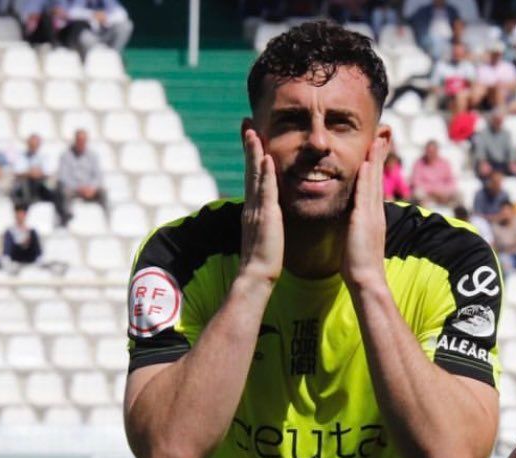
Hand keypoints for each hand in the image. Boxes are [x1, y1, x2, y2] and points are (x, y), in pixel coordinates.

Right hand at [240, 129, 283, 283]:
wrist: (257, 276)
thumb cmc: (263, 260)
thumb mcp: (264, 234)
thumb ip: (265, 220)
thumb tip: (268, 213)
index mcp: (253, 209)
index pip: (252, 177)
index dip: (251, 156)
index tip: (251, 137)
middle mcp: (251, 205)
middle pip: (249, 169)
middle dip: (248, 145)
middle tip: (247, 123)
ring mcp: (256, 209)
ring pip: (254, 175)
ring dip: (254, 152)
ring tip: (254, 131)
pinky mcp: (265, 217)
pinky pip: (265, 191)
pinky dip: (265, 174)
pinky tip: (267, 158)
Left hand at [342, 138, 388, 289]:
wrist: (366, 280)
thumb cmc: (358, 264)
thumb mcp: (356, 239)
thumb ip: (355, 226)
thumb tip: (350, 219)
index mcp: (373, 215)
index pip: (373, 185)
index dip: (375, 166)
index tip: (375, 148)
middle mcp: (376, 211)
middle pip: (377, 177)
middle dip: (380, 155)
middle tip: (383, 133)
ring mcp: (372, 214)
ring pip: (373, 181)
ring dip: (375, 159)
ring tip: (377, 139)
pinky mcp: (365, 219)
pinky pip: (365, 193)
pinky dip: (366, 177)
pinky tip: (366, 162)